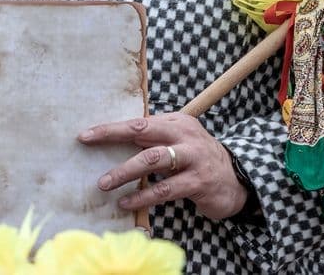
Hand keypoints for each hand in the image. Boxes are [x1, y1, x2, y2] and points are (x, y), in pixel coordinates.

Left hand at [78, 111, 248, 219]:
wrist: (237, 179)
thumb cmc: (198, 158)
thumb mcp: (179, 140)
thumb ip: (154, 137)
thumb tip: (116, 139)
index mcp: (177, 122)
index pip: (138, 122)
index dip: (111, 128)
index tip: (86, 134)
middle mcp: (185, 136)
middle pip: (142, 132)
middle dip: (112, 136)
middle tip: (88, 143)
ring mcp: (193, 158)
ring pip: (151, 160)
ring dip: (124, 171)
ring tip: (104, 183)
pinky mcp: (198, 183)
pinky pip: (164, 190)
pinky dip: (142, 197)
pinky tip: (126, 202)